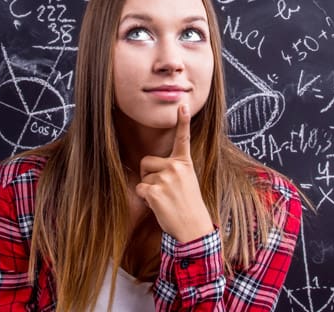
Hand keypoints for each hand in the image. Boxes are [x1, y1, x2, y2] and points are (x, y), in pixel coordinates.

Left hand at [134, 103, 214, 242]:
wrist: (193, 227)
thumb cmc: (188, 205)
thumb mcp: (187, 181)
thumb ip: (174, 170)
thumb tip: (150, 167)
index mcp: (185, 163)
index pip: (183, 138)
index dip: (182, 121)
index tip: (183, 105)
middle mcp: (175, 167)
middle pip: (146, 162)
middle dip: (148, 175)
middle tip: (163, 190)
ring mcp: (165, 178)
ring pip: (143, 178)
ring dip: (149, 189)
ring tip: (165, 200)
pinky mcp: (154, 191)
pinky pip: (140, 189)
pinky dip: (145, 199)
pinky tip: (159, 206)